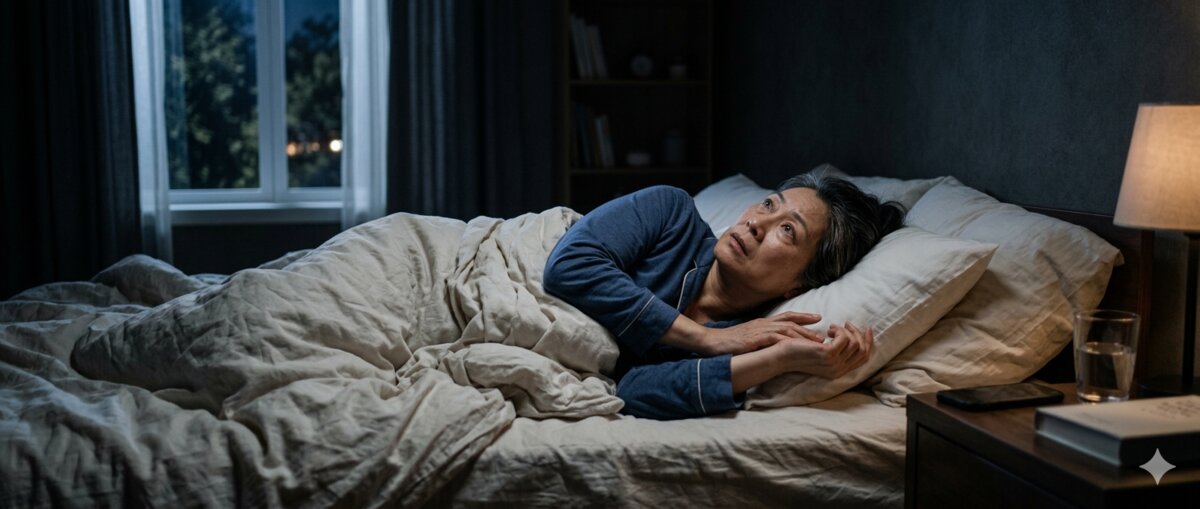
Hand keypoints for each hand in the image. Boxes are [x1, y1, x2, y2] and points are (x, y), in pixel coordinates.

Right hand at [700, 312, 823, 355]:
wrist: (710, 342)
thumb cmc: (727, 343)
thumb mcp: (748, 338)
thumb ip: (761, 338)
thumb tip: (772, 344)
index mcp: (762, 323)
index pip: (786, 316)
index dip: (803, 316)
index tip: (818, 317)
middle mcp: (763, 323)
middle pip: (791, 322)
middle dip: (809, 326)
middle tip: (825, 334)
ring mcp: (759, 330)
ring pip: (787, 329)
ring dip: (804, 336)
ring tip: (818, 343)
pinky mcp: (755, 339)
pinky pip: (776, 339)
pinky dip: (789, 342)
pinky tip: (799, 348)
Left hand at [778, 321, 873, 378]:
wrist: (782, 356)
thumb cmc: (799, 351)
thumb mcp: (822, 353)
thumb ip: (837, 350)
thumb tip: (851, 337)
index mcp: (839, 371)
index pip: (863, 357)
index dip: (868, 342)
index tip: (867, 328)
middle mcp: (839, 370)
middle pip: (862, 350)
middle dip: (858, 334)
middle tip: (847, 324)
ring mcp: (834, 363)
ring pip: (854, 343)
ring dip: (845, 331)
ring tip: (832, 327)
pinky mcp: (827, 354)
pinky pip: (844, 338)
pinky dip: (839, 330)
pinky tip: (828, 328)